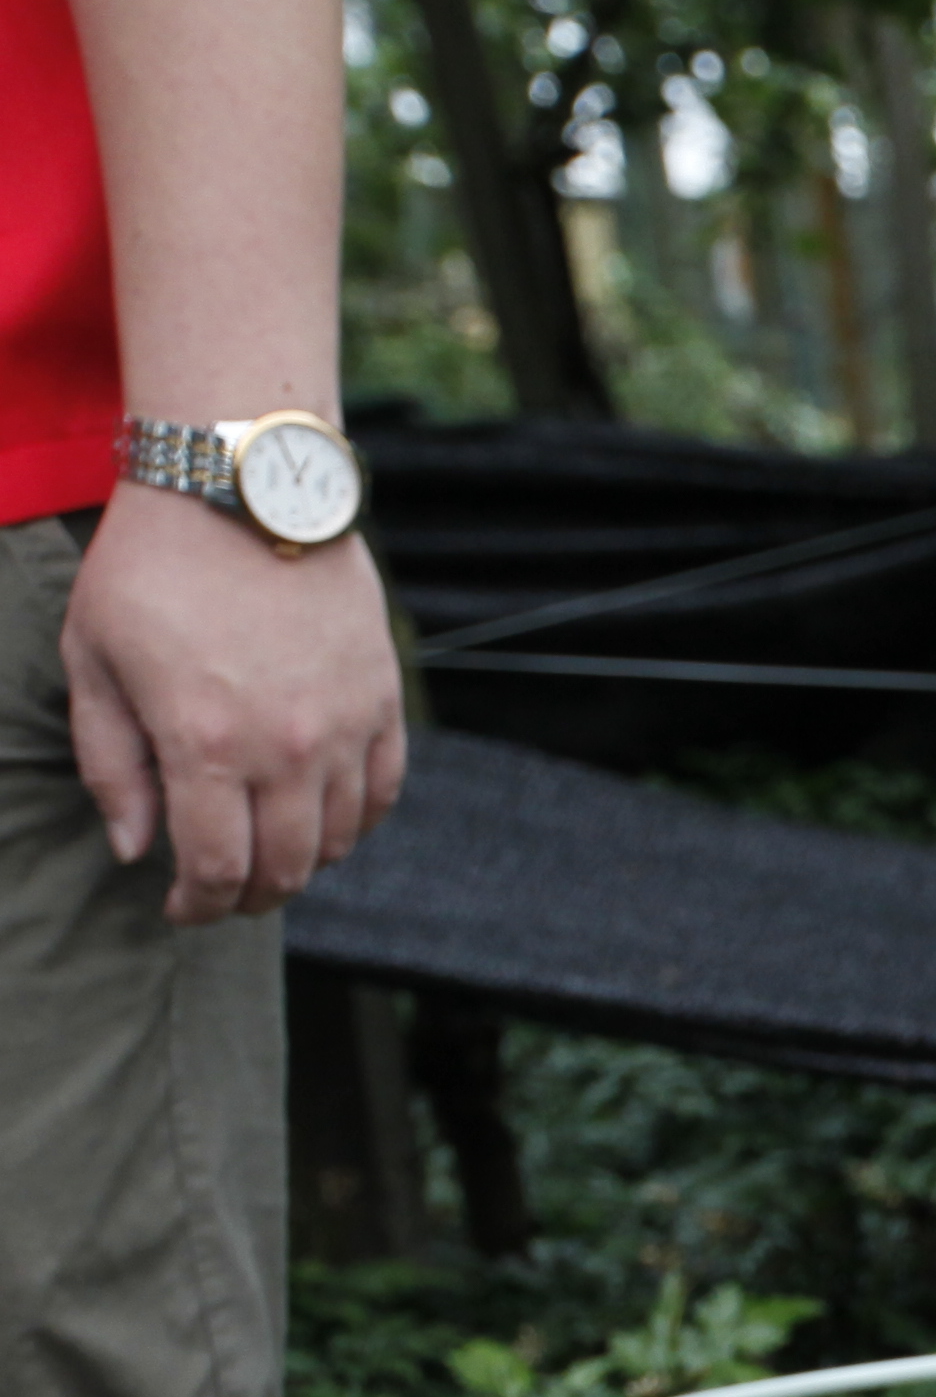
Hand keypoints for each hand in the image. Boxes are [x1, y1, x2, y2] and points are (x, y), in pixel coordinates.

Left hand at [59, 482, 407, 924]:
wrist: (240, 489)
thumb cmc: (150, 568)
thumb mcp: (93, 660)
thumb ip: (110, 762)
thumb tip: (134, 848)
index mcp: (204, 744)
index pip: (216, 868)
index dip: (198, 906)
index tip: (179, 907)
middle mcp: (286, 748)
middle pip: (285, 868)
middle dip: (249, 897)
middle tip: (223, 894)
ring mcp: (344, 727)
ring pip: (337, 839)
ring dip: (302, 864)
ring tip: (270, 857)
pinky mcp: (381, 700)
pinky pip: (382, 792)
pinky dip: (356, 822)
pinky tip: (324, 820)